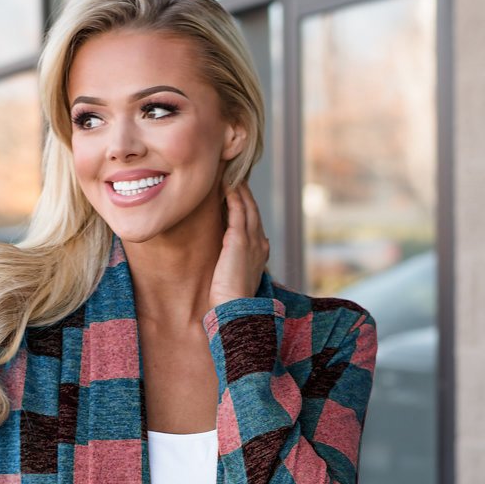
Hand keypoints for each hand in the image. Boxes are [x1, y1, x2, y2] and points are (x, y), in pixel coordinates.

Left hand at [208, 183, 269, 308]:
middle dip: (245, 192)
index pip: (253, 223)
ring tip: (231, 174)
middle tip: (235, 174)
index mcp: (260, 252)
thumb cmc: (230, 299)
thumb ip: (232, 260)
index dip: (246, 206)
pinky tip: (227, 186)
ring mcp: (252, 240)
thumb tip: (224, 252)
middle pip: (253, 210)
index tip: (237, 193)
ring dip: (240, 189)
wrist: (234, 310)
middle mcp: (260, 243)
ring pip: (247, 207)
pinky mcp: (240, 241)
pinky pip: (238, 212)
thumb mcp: (234, 275)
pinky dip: (234, 197)